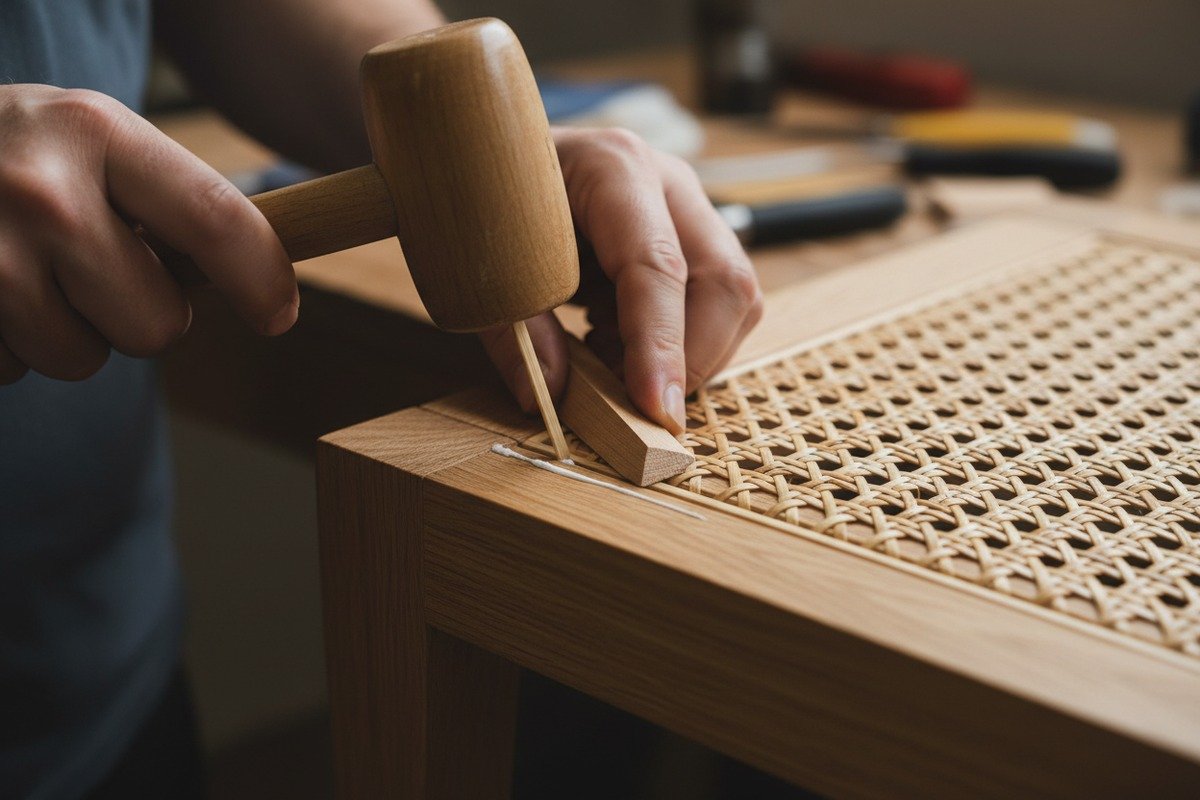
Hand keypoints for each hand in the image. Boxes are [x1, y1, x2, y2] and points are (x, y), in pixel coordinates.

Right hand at [0, 85, 297, 384]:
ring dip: (70, 333)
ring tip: (35, 274)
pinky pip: (15, 369)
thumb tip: (266, 281)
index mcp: (97, 133)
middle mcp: (41, 191)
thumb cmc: (22, 155)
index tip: (278, 314)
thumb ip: (171, 202)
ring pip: (81, 359)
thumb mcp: (96, 143)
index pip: (217, 222)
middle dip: (143, 316)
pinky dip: (11, 342)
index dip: (261, 280)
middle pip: (156, 325)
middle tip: (104, 274)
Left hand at [479, 127, 762, 433]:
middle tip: (632, 402)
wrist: (484, 148)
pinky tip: (614, 335)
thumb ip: (515, 331)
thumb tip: (547, 396)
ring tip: (608, 355)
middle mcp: (666, 180)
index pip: (658, 267)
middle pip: (724, 282)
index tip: (656, 410)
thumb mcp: (478, 262)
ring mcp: (686, 205)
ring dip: (688, 352)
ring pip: (733, 296)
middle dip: (692, 359)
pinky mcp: (689, 234)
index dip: (661, 346)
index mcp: (613, 169)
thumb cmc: (482, 194)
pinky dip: (680, 340)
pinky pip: (717, 300)